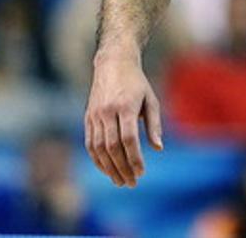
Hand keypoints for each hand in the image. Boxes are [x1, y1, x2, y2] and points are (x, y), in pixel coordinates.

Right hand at [85, 51, 162, 186]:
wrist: (113, 64)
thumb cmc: (137, 83)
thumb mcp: (151, 100)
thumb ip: (154, 124)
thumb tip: (158, 148)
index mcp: (126, 106)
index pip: (128, 139)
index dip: (134, 158)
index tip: (141, 172)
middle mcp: (107, 112)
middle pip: (112, 147)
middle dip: (122, 168)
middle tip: (131, 183)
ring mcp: (95, 115)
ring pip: (98, 148)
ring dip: (109, 168)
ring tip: (120, 181)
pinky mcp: (87, 118)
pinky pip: (90, 143)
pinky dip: (97, 159)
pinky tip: (107, 169)